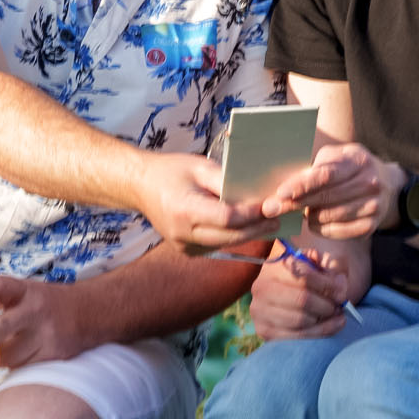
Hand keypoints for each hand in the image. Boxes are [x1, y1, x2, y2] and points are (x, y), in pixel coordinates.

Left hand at [0, 275, 93, 369]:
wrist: (92, 312)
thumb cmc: (45, 304)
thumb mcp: (23, 293)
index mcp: (24, 290)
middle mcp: (35, 310)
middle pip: (2, 326)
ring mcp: (46, 334)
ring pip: (10, 356)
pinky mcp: (54, 354)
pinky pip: (23, 367)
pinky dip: (13, 366)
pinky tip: (15, 358)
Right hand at [132, 151, 279, 252]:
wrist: (140, 187)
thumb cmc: (171, 171)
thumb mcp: (199, 166)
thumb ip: (226, 181)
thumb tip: (256, 194)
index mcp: (184, 210)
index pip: (227, 218)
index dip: (251, 213)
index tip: (270, 205)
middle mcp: (182, 233)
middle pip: (230, 236)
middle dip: (257, 228)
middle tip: (279, 219)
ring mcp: (183, 246)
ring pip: (226, 244)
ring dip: (248, 234)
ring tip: (270, 223)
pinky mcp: (186, 252)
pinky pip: (216, 246)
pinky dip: (233, 236)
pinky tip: (248, 227)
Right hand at [248, 239, 370, 341]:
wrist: (293, 292)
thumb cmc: (312, 275)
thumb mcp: (322, 263)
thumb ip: (333, 268)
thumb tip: (339, 288)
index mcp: (275, 265)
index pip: (304, 276)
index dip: (328, 285)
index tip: (342, 292)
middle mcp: (262, 287)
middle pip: (302, 299)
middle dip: (326, 305)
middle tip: (339, 306)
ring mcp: (261, 310)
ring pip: (300, 320)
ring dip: (325, 320)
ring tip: (336, 315)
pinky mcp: (265, 331)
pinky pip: (297, 337)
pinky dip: (319, 333)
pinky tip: (331, 326)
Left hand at [263, 143, 403, 240]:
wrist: (386, 185)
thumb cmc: (348, 168)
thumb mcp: (335, 157)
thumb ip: (313, 168)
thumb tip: (281, 188)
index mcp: (358, 161)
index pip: (326, 175)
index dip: (302, 185)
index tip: (280, 193)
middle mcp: (370, 183)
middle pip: (325, 198)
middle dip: (295, 204)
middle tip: (271, 208)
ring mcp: (373, 206)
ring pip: (328, 217)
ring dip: (308, 216)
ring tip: (301, 211)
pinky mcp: (370, 226)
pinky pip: (336, 232)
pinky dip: (320, 228)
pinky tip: (314, 221)